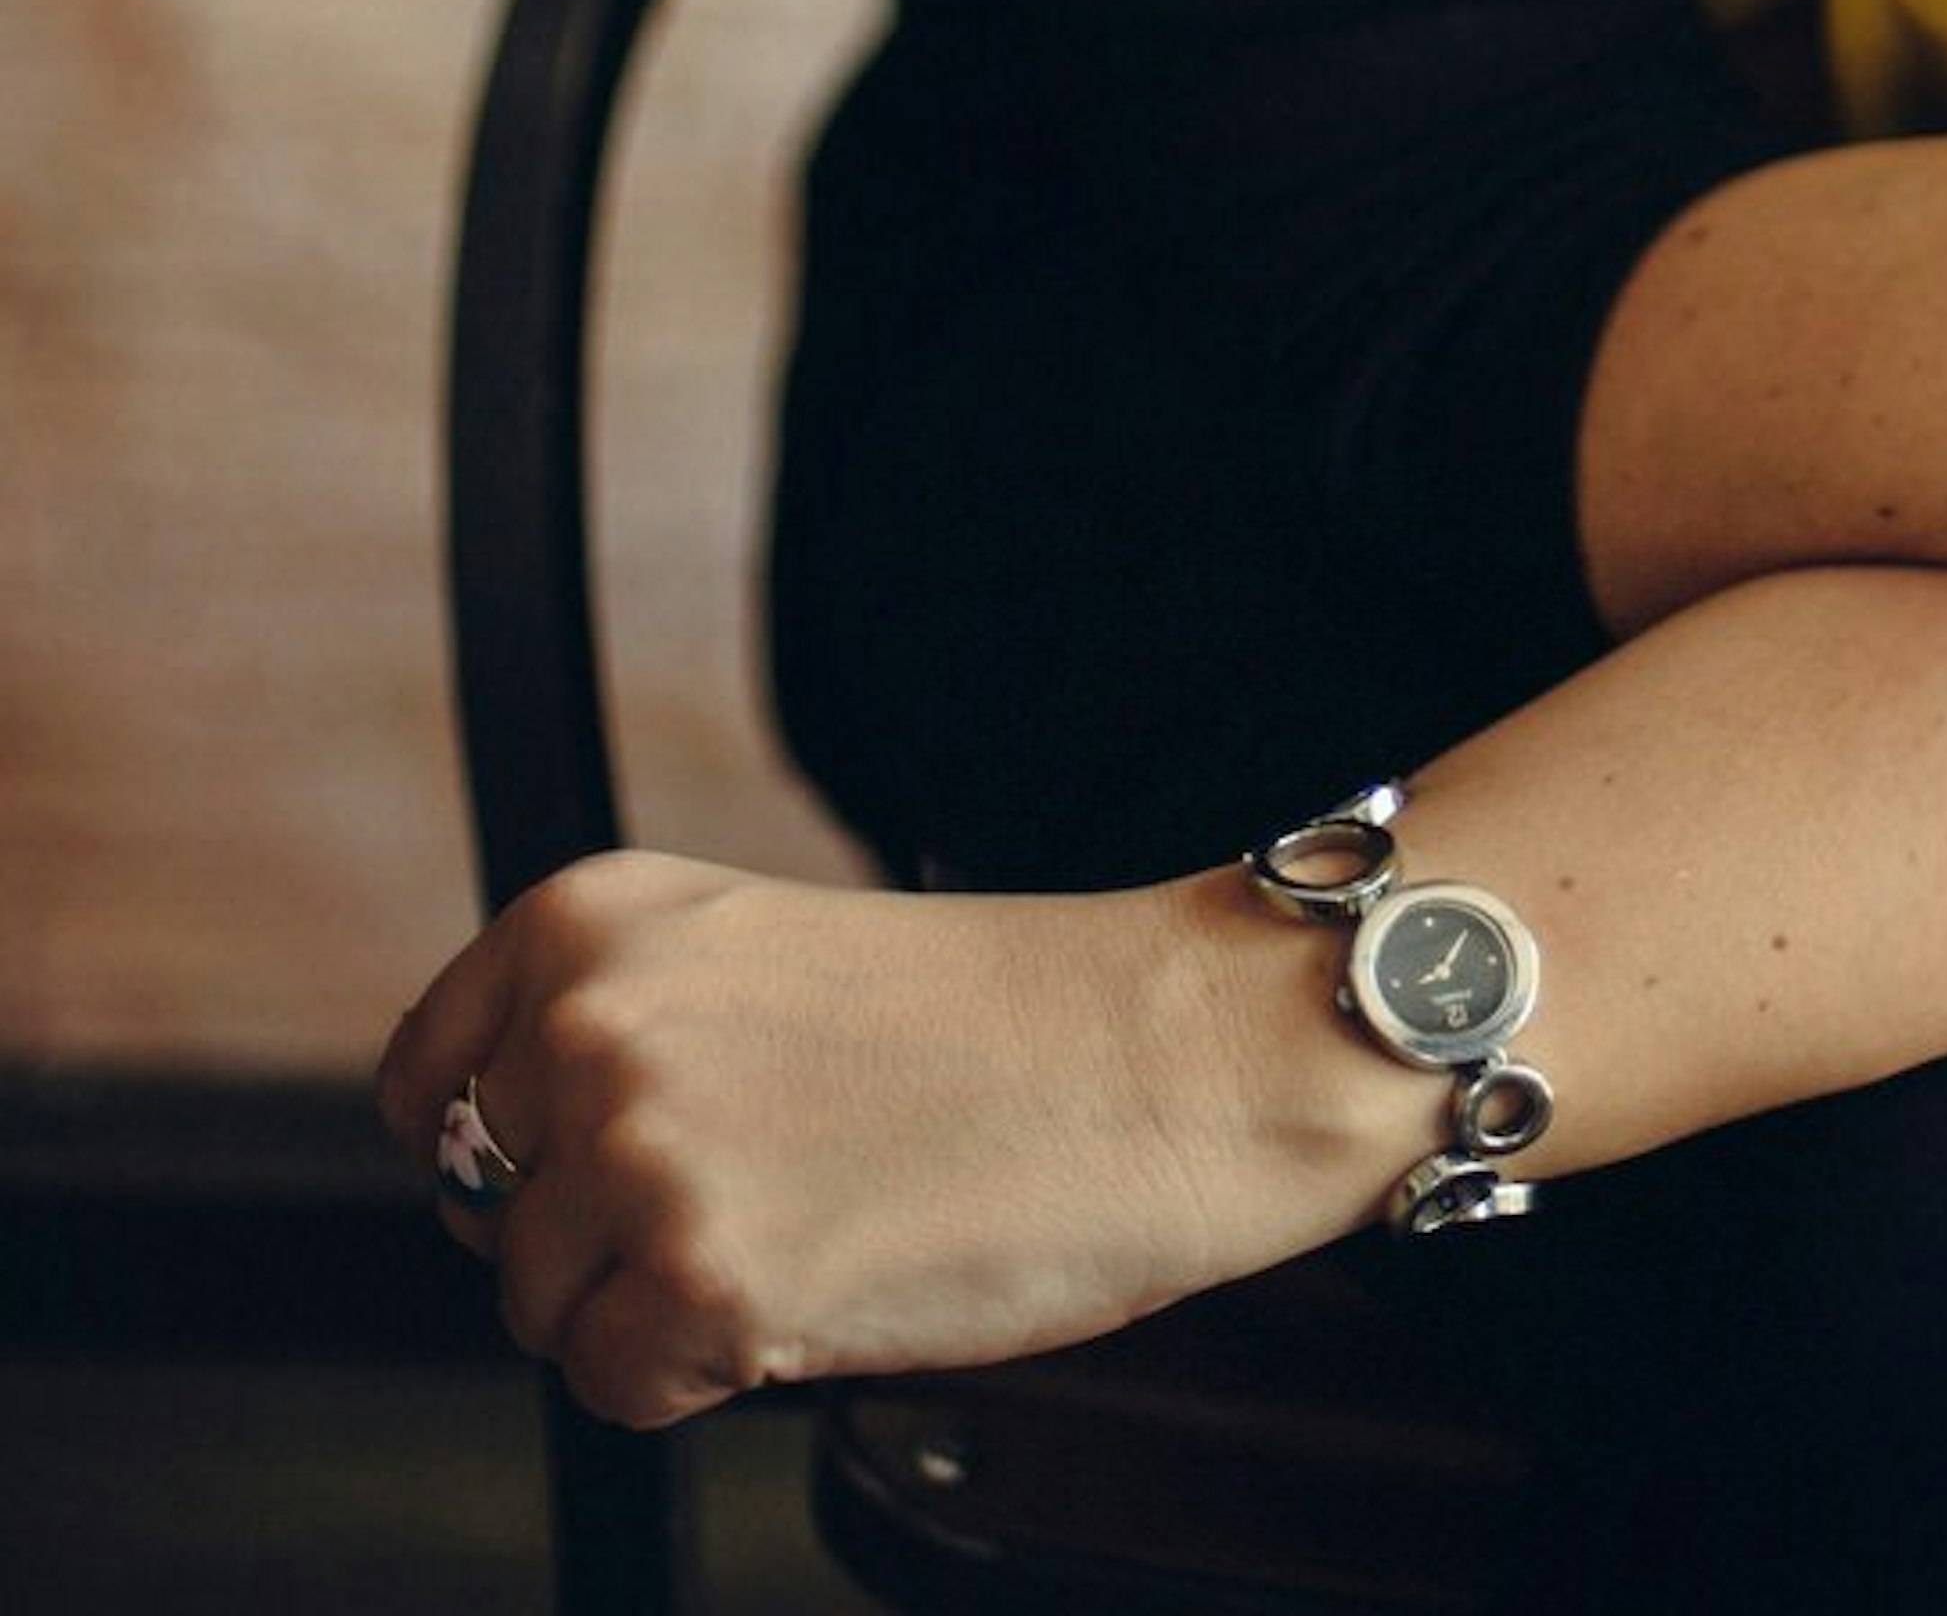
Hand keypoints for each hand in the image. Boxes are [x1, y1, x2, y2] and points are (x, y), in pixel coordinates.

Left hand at [374, 855, 1362, 1429]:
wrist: (1155, 1061)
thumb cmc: (996, 1016)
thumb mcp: (756, 959)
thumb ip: (620, 1028)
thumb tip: (503, 1165)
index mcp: (597, 918)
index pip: (428, 1081)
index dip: (493, 1152)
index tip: (551, 1176)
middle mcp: (592, 1024)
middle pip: (490, 1212)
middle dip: (596, 1235)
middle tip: (748, 1197)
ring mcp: (638, 1157)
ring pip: (545, 1313)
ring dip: (652, 1308)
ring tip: (797, 1236)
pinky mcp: (701, 1285)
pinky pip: (619, 1393)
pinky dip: (701, 1377)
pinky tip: (811, 1294)